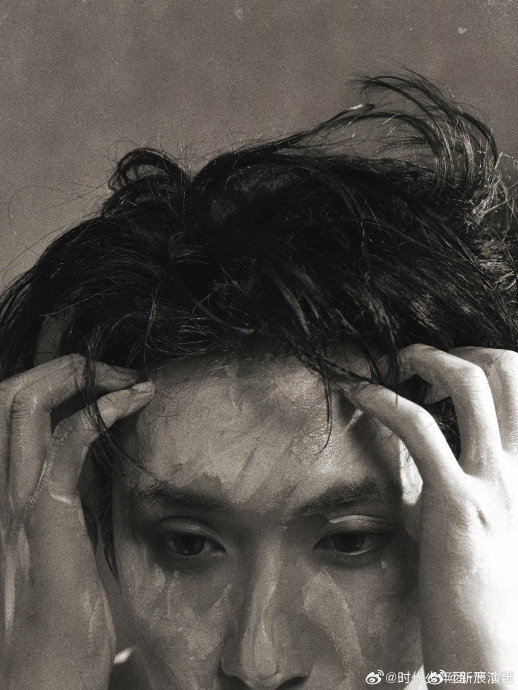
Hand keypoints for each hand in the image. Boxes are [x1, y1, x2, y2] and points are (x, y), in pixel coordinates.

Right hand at [0, 355, 154, 689]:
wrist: (41, 682)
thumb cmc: (59, 623)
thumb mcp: (61, 546)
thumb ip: (68, 503)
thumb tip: (94, 469)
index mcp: (10, 495)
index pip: (12, 416)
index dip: (52, 383)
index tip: (103, 383)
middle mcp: (3, 493)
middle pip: (8, 397)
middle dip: (61, 369)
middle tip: (114, 372)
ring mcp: (17, 506)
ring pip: (22, 410)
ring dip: (78, 379)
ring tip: (126, 380)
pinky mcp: (44, 522)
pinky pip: (61, 449)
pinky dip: (94, 416)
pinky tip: (128, 404)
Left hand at [340, 345, 517, 687]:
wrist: (494, 654)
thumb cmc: (483, 588)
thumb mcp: (482, 521)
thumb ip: (459, 481)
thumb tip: (418, 451)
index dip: (488, 362)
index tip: (446, 370)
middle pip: (508, 369)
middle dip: (461, 349)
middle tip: (420, 360)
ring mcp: (498, 484)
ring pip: (475, 383)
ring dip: (429, 359)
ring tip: (397, 362)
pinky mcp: (458, 506)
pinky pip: (420, 429)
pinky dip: (384, 400)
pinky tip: (359, 395)